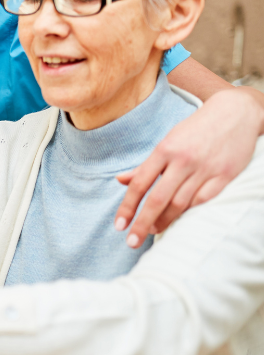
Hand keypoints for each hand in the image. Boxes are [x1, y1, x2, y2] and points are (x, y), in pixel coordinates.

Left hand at [116, 87, 263, 246]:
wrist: (235, 112)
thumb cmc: (196, 129)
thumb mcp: (167, 142)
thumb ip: (145, 165)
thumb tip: (120, 180)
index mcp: (164, 150)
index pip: (139, 184)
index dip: (128, 207)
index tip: (119, 226)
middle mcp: (183, 160)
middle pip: (157, 199)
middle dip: (142, 223)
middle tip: (131, 241)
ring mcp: (204, 169)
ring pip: (180, 203)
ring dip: (165, 221)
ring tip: (153, 230)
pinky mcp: (224, 175)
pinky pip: (204, 200)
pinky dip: (190, 213)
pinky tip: (180, 220)